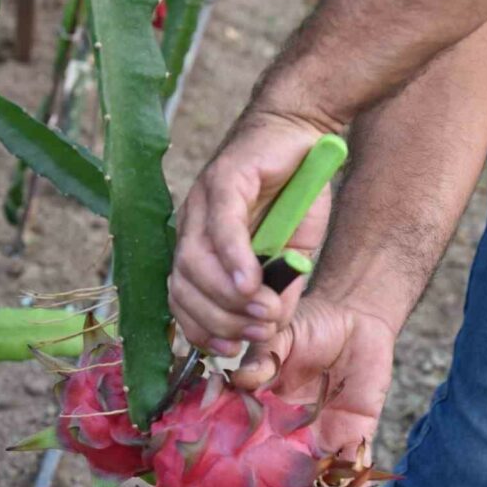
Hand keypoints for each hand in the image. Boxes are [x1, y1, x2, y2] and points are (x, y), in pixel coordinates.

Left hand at [169, 111, 330, 356]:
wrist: (305, 136)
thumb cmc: (294, 197)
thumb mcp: (290, 258)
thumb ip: (276, 293)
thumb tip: (267, 333)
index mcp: (199, 248)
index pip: (181, 300)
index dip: (201, 330)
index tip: (231, 350)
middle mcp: (191, 225)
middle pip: (182, 286)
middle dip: (218, 319)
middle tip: (257, 332)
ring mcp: (203, 200)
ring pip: (194, 261)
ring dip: (227, 297)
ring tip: (263, 312)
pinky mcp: (225, 176)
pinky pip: (220, 226)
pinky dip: (233, 260)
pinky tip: (252, 283)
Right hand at [231, 294, 396, 486]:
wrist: (356, 316)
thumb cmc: (310, 324)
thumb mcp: (280, 337)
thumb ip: (262, 358)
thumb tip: (240, 379)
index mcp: (264, 412)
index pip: (245, 449)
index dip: (234, 477)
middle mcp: (290, 433)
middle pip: (279, 478)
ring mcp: (323, 436)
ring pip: (316, 481)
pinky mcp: (357, 433)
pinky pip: (356, 467)